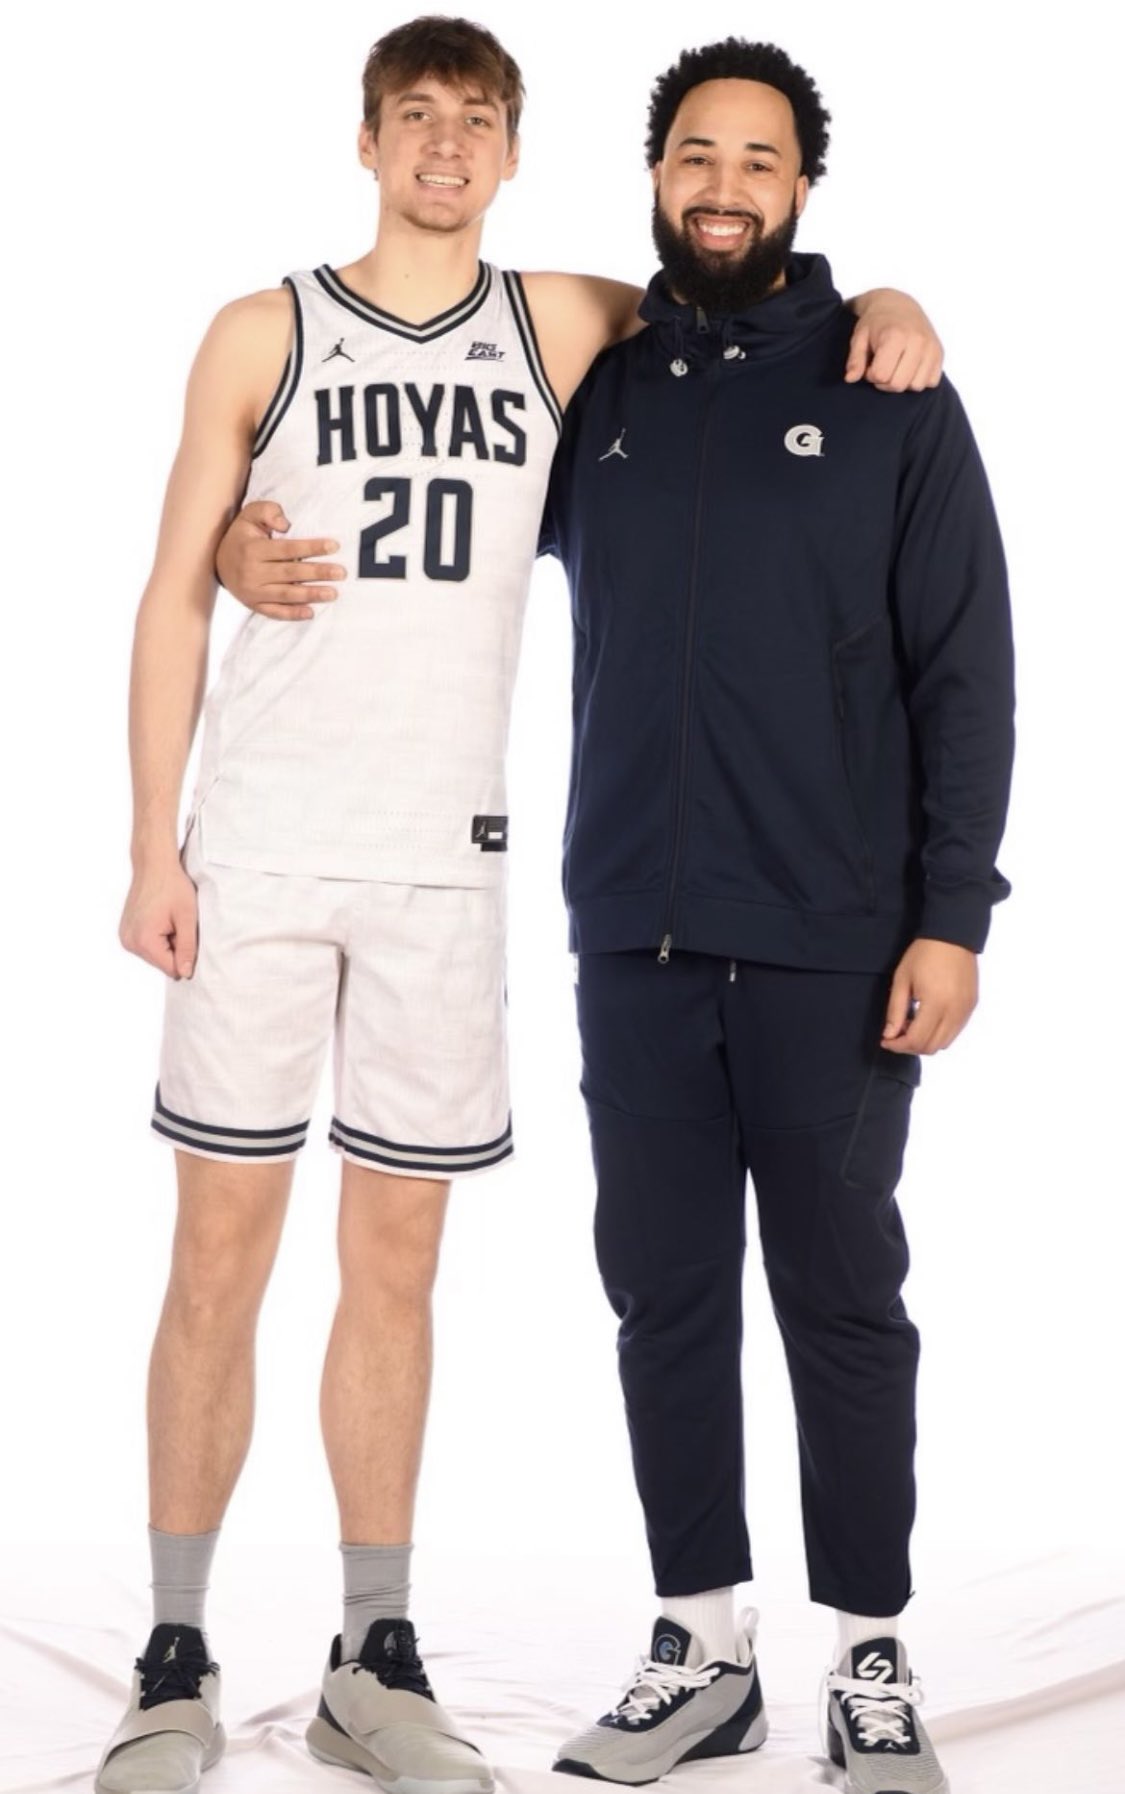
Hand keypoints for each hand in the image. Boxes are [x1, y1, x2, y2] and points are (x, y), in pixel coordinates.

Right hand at [119, 858, 198, 979]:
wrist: (154, 865)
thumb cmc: (172, 886)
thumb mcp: (187, 917)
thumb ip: (187, 948)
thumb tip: (185, 974)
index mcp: (144, 941)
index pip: (171, 968)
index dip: (185, 955)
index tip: (186, 933)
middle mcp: (129, 942)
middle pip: (161, 963)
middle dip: (174, 948)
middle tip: (177, 923)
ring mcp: (125, 937)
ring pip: (155, 955)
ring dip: (166, 942)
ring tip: (168, 919)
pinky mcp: (125, 932)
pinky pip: (147, 945)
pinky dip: (157, 937)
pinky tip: (160, 918)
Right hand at [216, 499, 345, 619]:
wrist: (217, 561)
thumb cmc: (242, 536)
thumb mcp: (249, 515)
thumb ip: (267, 511)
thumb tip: (286, 525)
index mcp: (253, 549)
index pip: (288, 549)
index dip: (312, 548)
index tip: (334, 546)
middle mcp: (252, 572)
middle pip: (291, 573)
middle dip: (318, 572)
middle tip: (341, 573)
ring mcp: (253, 591)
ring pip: (286, 594)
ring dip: (311, 594)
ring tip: (333, 593)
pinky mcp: (254, 605)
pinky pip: (275, 612)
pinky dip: (293, 614)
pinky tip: (311, 612)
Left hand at [844, 290, 943, 391]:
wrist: (898, 304)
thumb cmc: (876, 323)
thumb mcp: (859, 337)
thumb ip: (854, 359)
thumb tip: (850, 379)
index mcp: (895, 336)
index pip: (881, 375)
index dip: (871, 375)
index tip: (870, 364)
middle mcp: (917, 341)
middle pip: (898, 384)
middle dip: (885, 382)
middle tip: (882, 367)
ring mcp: (931, 348)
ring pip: (916, 386)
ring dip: (903, 382)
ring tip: (895, 367)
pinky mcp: (940, 353)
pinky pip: (931, 382)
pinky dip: (919, 379)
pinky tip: (909, 367)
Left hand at [882, 937, 977, 1054]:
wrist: (953, 936)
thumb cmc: (923, 954)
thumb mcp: (902, 980)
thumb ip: (895, 1011)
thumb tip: (889, 1035)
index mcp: (936, 1004)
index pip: (917, 1040)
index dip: (898, 1046)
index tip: (886, 1040)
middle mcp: (955, 1011)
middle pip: (932, 1047)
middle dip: (910, 1046)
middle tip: (896, 1033)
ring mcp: (966, 1010)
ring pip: (945, 1043)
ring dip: (925, 1041)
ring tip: (912, 1024)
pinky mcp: (971, 1006)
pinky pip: (955, 1031)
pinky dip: (939, 1033)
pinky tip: (927, 1018)